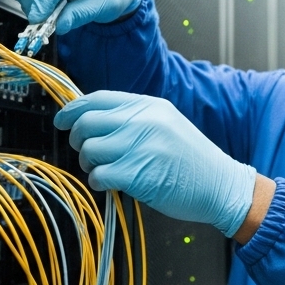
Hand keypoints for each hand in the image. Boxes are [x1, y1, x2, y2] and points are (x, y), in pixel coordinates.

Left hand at [54, 91, 256, 237]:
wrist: (222, 185)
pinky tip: (113, 184)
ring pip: (89, 150)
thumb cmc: (193, 160)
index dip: (73, 110)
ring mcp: (140, 146)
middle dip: (78, 140)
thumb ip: (134, 119)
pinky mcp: (137, 173)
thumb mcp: (166, 125)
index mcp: (150, 106)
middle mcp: (144, 121)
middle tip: (87, 153)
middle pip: (86, 123)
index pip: (97, 99)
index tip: (62, 121)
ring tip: (106, 171)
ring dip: (90, 164)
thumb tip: (91, 122)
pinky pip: (98, 175)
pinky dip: (99, 182)